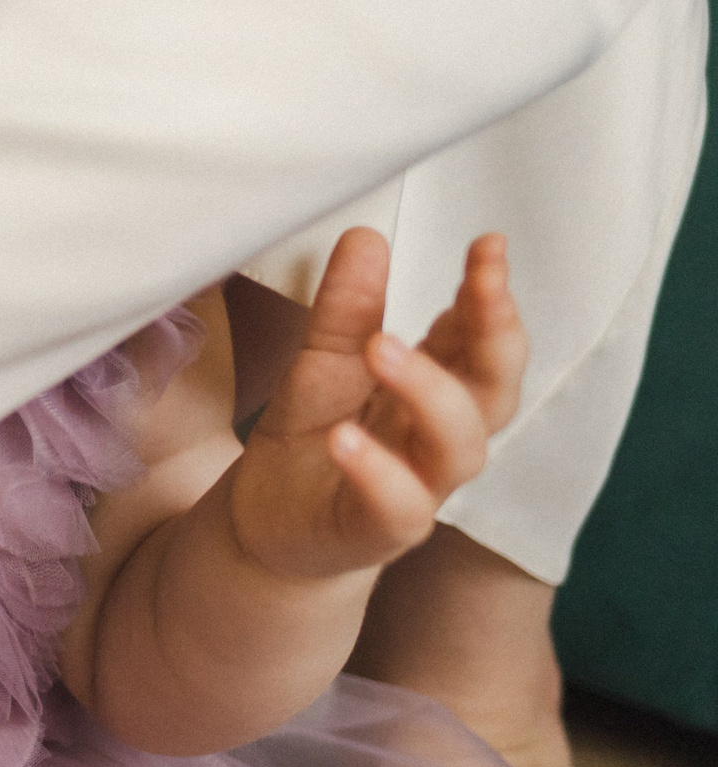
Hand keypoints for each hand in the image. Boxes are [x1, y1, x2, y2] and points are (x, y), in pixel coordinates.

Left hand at [229, 228, 523, 583]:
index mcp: (436, 386)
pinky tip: (345, 438)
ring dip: (429, 391)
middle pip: (495, 387)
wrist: (269, 523)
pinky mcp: (379, 530)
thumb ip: (347, 306)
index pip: (481, 337)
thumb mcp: (323, 359)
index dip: (492, 295)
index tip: (490, 244)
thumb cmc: (317, 434)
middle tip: (478, 280)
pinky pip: (401, 507)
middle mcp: (439, 436)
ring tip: (382, 347)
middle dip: (497, 333)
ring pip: (460, 446)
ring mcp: (419, 486)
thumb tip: (368, 235)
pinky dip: (379, 473)